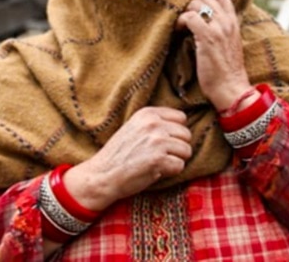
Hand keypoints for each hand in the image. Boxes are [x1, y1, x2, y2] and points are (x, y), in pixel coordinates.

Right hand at [64, 107, 191, 210]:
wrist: (102, 175)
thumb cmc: (119, 154)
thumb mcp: (134, 128)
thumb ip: (155, 123)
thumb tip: (183, 126)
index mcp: (148, 114)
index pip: (181, 118)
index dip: (175, 133)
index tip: (163, 142)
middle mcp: (154, 124)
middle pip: (186, 135)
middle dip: (178, 148)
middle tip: (161, 156)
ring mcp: (157, 141)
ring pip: (186, 150)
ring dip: (175, 160)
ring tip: (158, 163)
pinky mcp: (159, 159)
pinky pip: (180, 166)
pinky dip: (171, 172)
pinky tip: (156, 171)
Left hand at [176, 0, 253, 112]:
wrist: (231, 89)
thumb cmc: (227, 72)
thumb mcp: (229, 44)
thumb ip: (222, 31)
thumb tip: (205, 23)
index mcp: (234, 22)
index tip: (196, 11)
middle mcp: (227, 21)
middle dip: (192, 5)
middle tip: (186, 19)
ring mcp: (218, 27)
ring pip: (196, 3)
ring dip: (185, 12)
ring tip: (182, 26)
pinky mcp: (207, 36)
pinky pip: (189, 17)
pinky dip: (180, 21)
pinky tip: (179, 31)